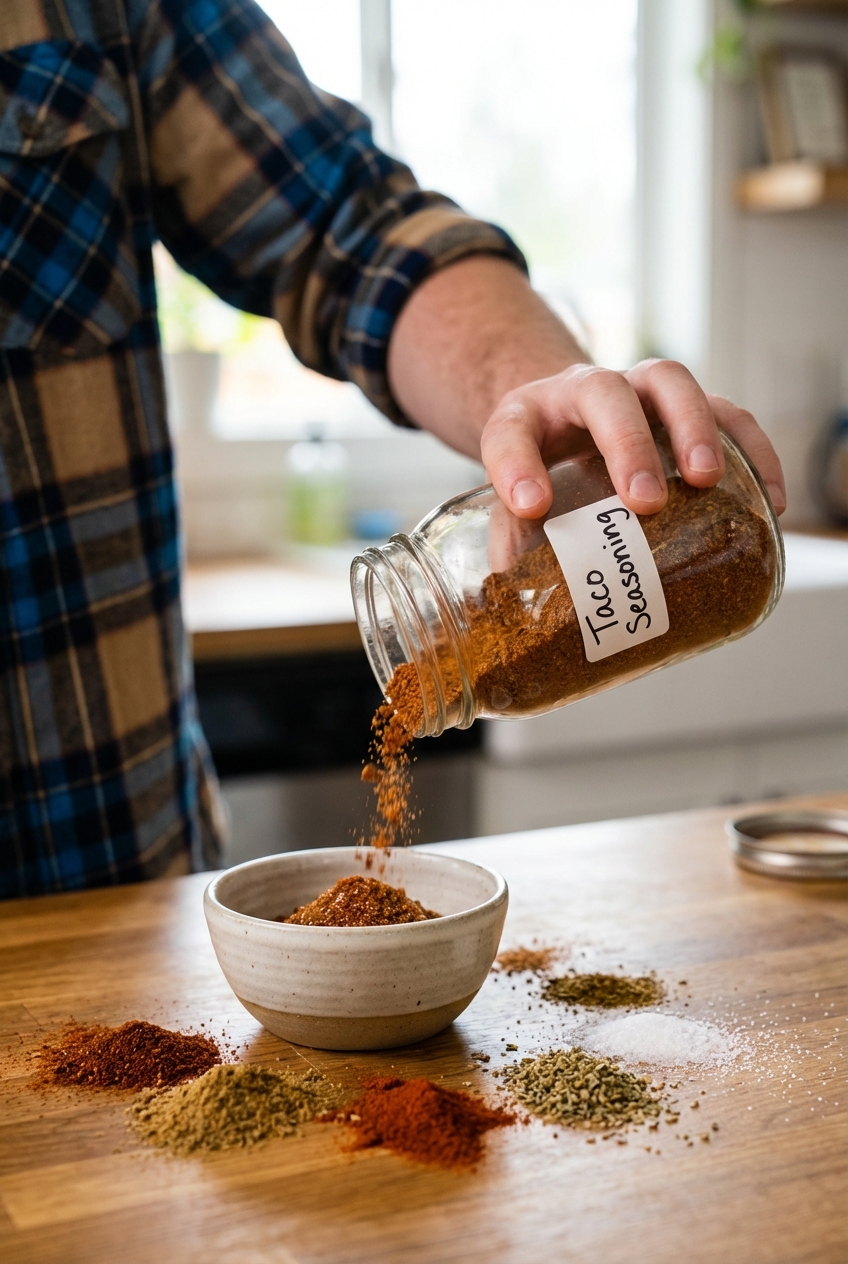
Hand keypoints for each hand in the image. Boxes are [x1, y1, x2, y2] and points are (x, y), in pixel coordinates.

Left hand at [480, 358, 785, 518]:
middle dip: (626, 443)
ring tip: (710, 481)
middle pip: (605, 391)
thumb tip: (521, 613)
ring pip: (671, 384)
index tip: (531, 506)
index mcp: (526, 418)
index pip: (510, 434)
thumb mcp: (511, 498)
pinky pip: (727, 414)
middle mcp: (583, 391)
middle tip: (643, 501)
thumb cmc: (538, 464)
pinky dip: (752, 450)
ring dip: (695, 429)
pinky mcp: (688, 406)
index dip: (517, 468)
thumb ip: (513, 545)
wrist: (562, 412)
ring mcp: (638, 392)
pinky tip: (768, 499)